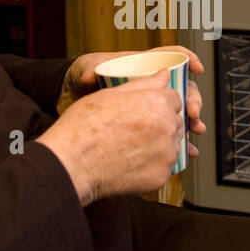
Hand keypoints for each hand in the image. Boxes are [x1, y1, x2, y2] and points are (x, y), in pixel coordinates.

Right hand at [38, 69, 185, 204]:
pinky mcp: (162, 175)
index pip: (176, 98)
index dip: (160, 103)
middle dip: (162, 123)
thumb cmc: (84, 127)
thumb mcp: (109, 95)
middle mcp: (167, 126)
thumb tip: (165, 75)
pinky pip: (165, 166)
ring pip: (173, 144)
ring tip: (132, 146)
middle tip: (136, 130)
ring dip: (159, 144)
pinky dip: (153, 164)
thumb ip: (144, 84)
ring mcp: (166, 153)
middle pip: (176, 121)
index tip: (146, 110)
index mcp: (157, 102)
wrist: (72, 165)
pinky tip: (132, 161)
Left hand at [58, 46, 206, 150]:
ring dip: (190, 122)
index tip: (197, 69)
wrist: (70, 102)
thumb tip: (91, 76)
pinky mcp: (145, 125)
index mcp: (141, 66)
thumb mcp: (86, 70)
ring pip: (178, 113)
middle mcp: (150, 87)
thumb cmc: (81, 80)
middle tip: (192, 112)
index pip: (170, 58)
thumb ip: (90, 71)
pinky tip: (187, 151)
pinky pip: (166, 133)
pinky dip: (178, 142)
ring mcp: (149, 106)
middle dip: (192, 99)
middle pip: (181, 88)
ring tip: (195, 130)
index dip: (187, 59)